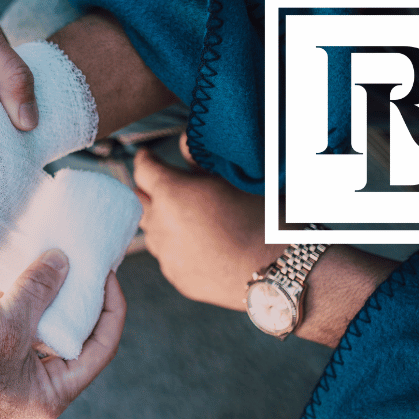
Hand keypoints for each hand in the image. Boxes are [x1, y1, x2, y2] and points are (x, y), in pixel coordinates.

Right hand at [0, 250, 125, 418]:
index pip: (101, 347)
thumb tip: (64, 261)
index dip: (110, 308)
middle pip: (71, 333)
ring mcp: (12, 371)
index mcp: (52, 392)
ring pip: (38, 323)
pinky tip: (8, 265)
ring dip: (40, 290)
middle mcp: (37, 385)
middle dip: (73, 293)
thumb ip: (37, 291)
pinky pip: (9, 322)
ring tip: (46, 253)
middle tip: (79, 259)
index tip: (106, 274)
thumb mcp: (4, 327)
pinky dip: (10, 296)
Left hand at [132, 134, 284, 310]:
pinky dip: (176, 246)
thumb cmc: (263, 217)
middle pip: (140, 201)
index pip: (142, 169)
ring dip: (161, 220)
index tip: (148, 156)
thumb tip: (183, 142)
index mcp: (172, 193)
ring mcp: (166, 254)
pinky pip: (167, 256)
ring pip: (151, 230)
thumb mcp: (234, 178)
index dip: (146, 160)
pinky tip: (199, 244)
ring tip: (186, 217)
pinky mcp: (176, 276)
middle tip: (166, 185)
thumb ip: (200, 160)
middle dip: (150, 191)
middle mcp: (161, 224)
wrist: (279, 269)